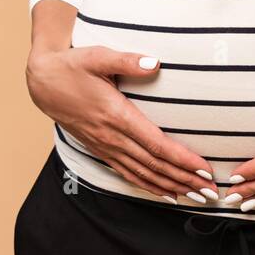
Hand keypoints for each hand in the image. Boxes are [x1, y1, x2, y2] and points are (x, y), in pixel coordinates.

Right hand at [25, 43, 217, 202]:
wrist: (43, 82)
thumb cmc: (72, 66)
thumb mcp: (97, 56)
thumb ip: (127, 60)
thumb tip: (154, 62)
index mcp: (116, 115)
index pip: (156, 145)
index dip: (182, 160)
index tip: (204, 169)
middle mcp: (112, 137)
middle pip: (154, 166)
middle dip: (185, 180)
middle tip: (211, 192)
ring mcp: (105, 146)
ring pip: (142, 175)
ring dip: (171, 187)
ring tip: (196, 197)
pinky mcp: (101, 149)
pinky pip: (128, 174)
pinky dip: (149, 186)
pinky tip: (166, 193)